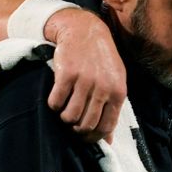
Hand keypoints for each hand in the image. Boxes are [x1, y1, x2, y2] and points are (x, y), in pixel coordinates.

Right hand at [45, 8, 126, 141]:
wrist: (84, 30)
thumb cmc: (101, 60)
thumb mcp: (114, 82)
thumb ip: (112, 109)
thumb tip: (108, 141)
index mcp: (118, 92)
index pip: (106, 127)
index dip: (92, 137)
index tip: (84, 136)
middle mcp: (103, 87)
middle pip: (86, 125)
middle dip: (76, 130)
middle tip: (71, 123)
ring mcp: (85, 80)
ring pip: (70, 117)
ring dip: (64, 118)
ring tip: (64, 109)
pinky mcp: (66, 74)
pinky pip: (56, 102)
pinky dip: (53, 105)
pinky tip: (57, 98)